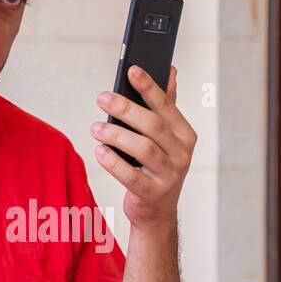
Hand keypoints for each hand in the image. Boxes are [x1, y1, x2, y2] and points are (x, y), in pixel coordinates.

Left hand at [92, 65, 195, 230]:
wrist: (157, 211)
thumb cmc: (157, 166)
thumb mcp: (166, 137)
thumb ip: (167, 106)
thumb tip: (170, 70)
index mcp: (185, 135)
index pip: (166, 106)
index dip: (149, 87)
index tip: (131, 70)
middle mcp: (182, 154)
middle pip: (153, 126)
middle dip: (126, 109)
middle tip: (102, 97)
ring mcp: (170, 176)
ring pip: (143, 149)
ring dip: (116, 135)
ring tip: (95, 127)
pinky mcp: (153, 194)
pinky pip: (131, 176)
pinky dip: (113, 163)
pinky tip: (99, 151)